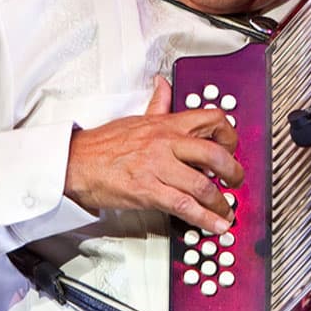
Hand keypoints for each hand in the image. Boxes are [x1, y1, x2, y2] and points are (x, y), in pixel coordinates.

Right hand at [63, 75, 242, 233]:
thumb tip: (164, 86)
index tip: (232, 148)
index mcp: (167, 124)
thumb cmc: (104, 144)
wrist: (75, 163)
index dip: (229, 135)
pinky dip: (204, 218)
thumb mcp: (137, 118)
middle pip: (215, 154)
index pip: (212, 120)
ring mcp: (158, 167)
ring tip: (226, 211)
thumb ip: (158, 104)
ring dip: (221, 202)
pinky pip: (184, 205)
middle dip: (233, 171)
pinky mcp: (148, 191)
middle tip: (236, 181)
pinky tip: (215, 224)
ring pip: (202, 184)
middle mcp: (167, 143)